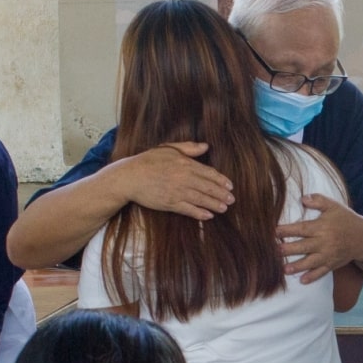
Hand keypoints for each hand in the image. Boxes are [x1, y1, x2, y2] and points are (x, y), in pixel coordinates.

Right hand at [113, 142, 233, 219]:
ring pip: (201, 199)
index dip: (221, 180)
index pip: (208, 172)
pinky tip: (209, 216)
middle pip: (208, 187)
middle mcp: (184, 178)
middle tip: (232, 199)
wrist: (130, 177)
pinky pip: (188, 210)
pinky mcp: (170, 204)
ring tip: (224, 208)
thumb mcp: (168, 149)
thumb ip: (188, 148)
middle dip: (222, 194)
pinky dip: (200, 213)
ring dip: (215, 204)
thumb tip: (205, 146)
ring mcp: (177, 192)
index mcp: (185, 164)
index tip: (230, 185)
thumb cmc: (148, 161)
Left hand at [277, 194, 362, 283]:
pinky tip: (302, 281)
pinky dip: (313, 277)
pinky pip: (322, 272)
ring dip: (297, 266)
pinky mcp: (333, 264)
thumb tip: (302, 198)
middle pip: (303, 246)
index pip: (301, 229)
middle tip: (274, 252)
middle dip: (288, 250)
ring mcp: (329, 255)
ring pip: (311, 262)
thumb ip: (318, 200)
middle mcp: (325, 242)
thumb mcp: (334, 206)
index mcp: (322, 227)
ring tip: (284, 270)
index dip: (287, 230)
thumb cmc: (346, 219)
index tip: (273, 231)